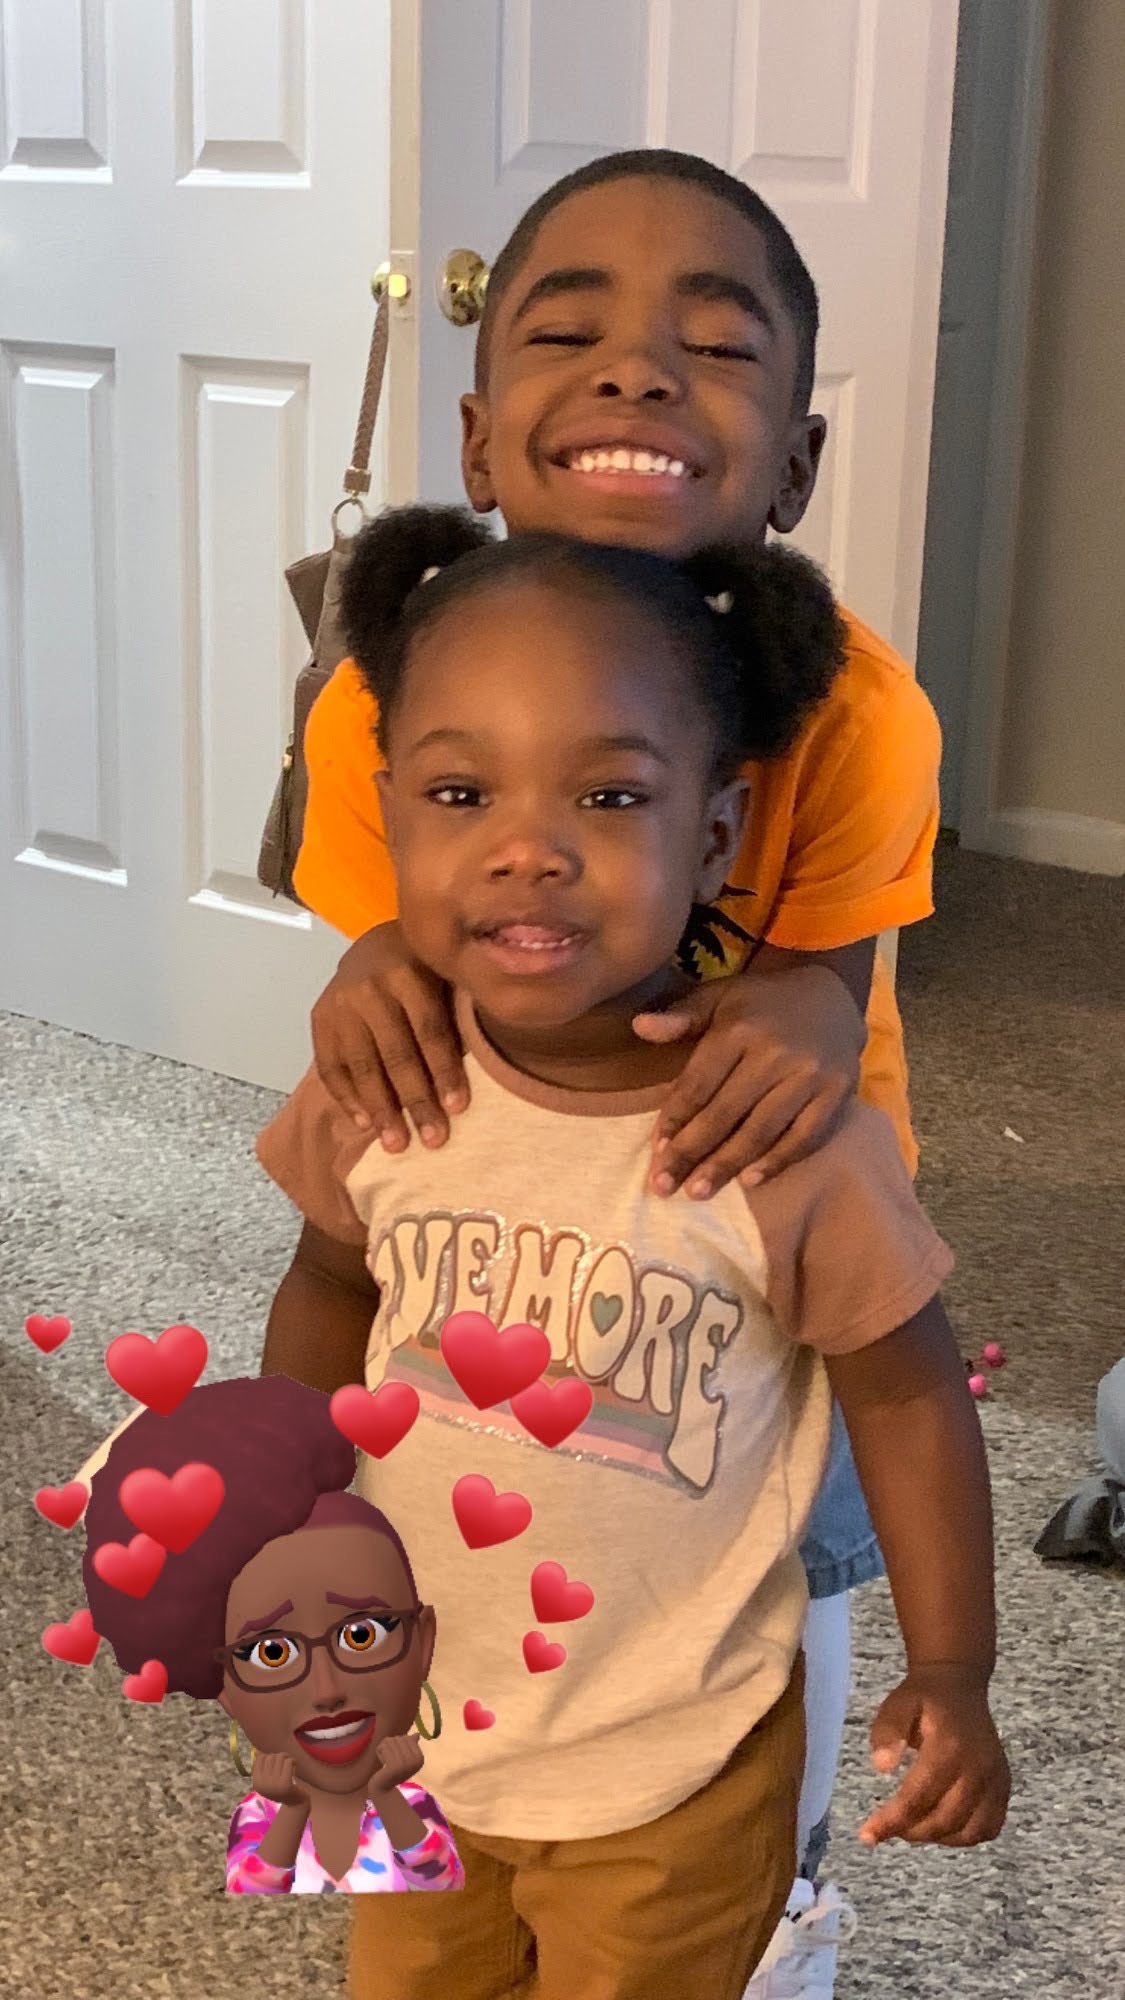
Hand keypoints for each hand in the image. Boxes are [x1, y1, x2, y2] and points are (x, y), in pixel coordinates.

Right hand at [252, 1751, 310, 1812]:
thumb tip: (256, 1751)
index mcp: (256, 1783)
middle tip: (286, 1764)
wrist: (295, 1804)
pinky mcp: (286, 1785)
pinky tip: (295, 1767)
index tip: (277, 1765)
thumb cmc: (281, 1787)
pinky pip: (289, 1762)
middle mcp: (263, 1785)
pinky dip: (293, 1761)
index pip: (260, 1758)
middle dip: (280, 1757)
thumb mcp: (269, 1778)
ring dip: (287, 1758)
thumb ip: (263, 1766)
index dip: (270, 1757)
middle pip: (270, 1756)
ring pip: (280, 1757)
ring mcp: (274, 1785)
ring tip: (290, 1765)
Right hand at [310, 921, 467, 1143]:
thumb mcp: (446, 976)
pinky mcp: (319, 1019)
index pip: (429, 1030)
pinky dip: (348, 1098)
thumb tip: (491, 1068)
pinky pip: (331, 1067)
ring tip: (397, 1144)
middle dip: (416, 1101)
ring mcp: (340, 1004)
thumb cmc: (425, 969)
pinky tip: (366, 1124)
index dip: (444, 1070)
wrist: (373, 945)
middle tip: (434, 1140)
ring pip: (363, 1065)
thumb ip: (459, 1013)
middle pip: (396, 1053)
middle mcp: (370, 988)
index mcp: (410, 972)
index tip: (458, 1108)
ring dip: (381, 1110)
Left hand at [369, 1732, 424, 1795]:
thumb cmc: (395, 1773)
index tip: (397, 1758)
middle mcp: (415, 1761)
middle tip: (390, 1760)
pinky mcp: (393, 1766)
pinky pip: (383, 1747)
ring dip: (384, 1749)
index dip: (399, 1744)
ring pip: (390, 1741)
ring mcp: (405, 1764)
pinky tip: (382, 1763)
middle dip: (391, 1746)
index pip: (408, 1738)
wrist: (384, 1789)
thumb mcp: (405, 1758)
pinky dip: (379, 1752)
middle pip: (399, 1738)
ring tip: (386, 1761)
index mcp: (420, 1759)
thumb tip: (417, 1734)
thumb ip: (410, 1746)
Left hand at [635, 964, 863, 1197]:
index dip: (674, 1121)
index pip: (698, 1085)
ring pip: (761, 1130)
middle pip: (725, 1114)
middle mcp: (775, 1053)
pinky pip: (805, 1136)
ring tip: (698, 1192)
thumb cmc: (762, 1004)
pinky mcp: (838, 1093)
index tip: (656, 1152)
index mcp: (739, 1029)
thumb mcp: (719, 996)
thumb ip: (681, 1015)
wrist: (831, 996)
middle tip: (664, 1186)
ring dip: (726, 1165)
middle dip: (691, 1153)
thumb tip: (640, 1026)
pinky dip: (777, 1161)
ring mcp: (810, 1075)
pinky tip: (750, 1181)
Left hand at [858, 1668, 1009, 1847]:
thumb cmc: (923, 1697)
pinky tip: (942, 1826)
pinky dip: (965, 1836)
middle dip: (912, 1832)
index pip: (918, 1796)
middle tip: (889, 1828)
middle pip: (945, 1819)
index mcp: (949, 1746)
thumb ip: (887, 1732)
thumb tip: (881, 1768)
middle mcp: (978, 1767)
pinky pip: (989, 1827)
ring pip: (970, 1830)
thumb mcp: (898, 1704)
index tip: (867, 1836)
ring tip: (912, 1827)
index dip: (891, 1821)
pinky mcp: (1004, 1786)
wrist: (959, 1684)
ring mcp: (995, 1779)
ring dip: (937, 1837)